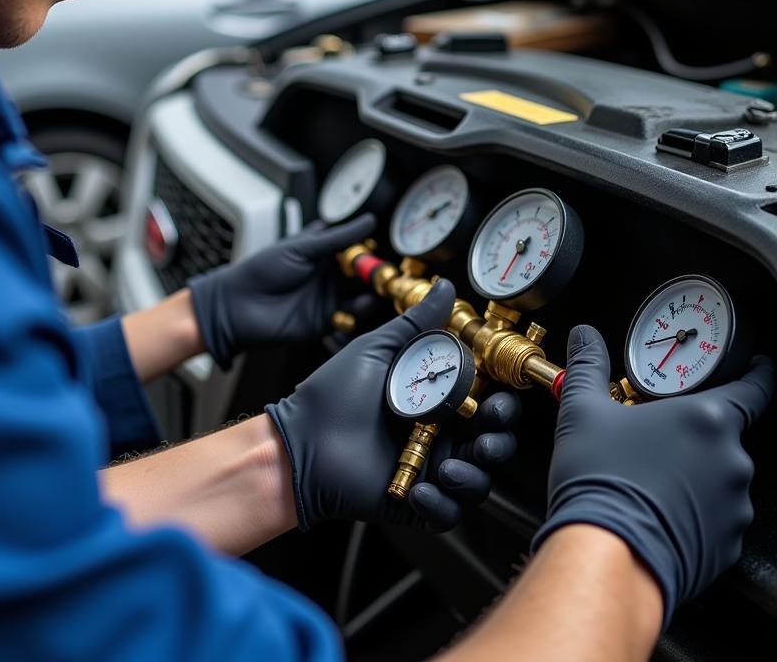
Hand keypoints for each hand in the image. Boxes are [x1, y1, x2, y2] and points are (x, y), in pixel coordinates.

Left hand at [188, 214, 374, 369]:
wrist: (237, 306)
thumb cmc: (261, 270)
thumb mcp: (301, 248)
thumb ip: (337, 238)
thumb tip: (367, 221)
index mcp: (320, 253)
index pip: (353, 249)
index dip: (367, 249)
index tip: (381, 248)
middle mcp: (326, 275)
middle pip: (359, 274)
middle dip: (374, 272)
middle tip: (385, 270)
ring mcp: (326, 298)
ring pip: (359, 295)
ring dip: (371, 292)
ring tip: (379, 287)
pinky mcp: (324, 321)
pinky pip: (350, 317)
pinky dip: (360, 312)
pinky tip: (364, 305)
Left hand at [265, 280, 519, 529]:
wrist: (300, 440)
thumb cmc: (332, 394)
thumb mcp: (378, 351)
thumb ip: (416, 323)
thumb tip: (446, 287)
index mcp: (435, 399)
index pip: (486, 402)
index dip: (501, 402)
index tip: (499, 396)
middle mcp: (439, 434)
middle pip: (492, 442)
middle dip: (499, 439)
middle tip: (487, 431)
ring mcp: (428, 468)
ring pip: (478, 480)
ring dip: (475, 475)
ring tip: (450, 466)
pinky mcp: (415, 501)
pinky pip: (447, 514)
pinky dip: (443, 505)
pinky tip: (423, 489)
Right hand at [532, 325, 773, 629]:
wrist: (608, 552)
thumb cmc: (600, 479)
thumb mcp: (582, 409)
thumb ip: (588, 365)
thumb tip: (585, 337)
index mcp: (706, 418)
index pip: (753, 388)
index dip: (758, 375)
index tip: (760, 368)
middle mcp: (731, 459)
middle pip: (721, 437)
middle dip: (692, 437)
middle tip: (653, 441)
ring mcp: (734, 505)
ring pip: (717, 479)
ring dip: (691, 476)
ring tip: (647, 482)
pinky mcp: (727, 545)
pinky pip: (714, 519)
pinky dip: (691, 513)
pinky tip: (656, 511)